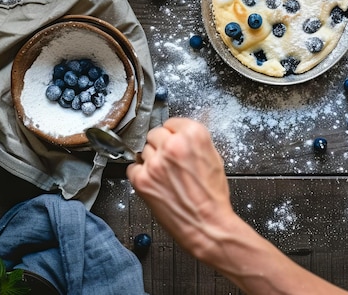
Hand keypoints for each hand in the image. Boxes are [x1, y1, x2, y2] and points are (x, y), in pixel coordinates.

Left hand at [126, 117, 237, 260]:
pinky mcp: (142, 179)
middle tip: (169, 161)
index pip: (171, 123)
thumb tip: (182, 133)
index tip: (174, 142)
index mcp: (194, 134)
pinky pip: (133, 167)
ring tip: (165, 176)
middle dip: (161, 145)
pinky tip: (155, 183)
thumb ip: (196, 142)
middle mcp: (173, 144)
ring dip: (152, 160)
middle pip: (155, 134)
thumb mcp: (214, 158)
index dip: (173, 134)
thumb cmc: (213, 196)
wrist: (207, 224)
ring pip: (144, 150)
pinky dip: (141, 174)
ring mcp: (155, 162)